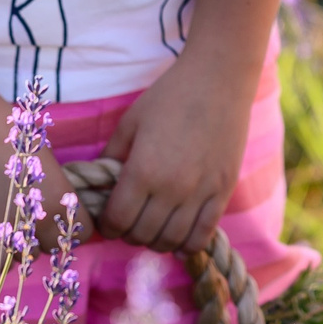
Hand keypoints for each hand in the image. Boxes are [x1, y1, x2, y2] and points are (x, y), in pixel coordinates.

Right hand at [0, 109, 73, 259]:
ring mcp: (10, 230)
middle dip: (46, 236)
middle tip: (32, 219)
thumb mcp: (41, 156)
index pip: (81, 231)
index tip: (60, 217)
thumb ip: (52, 187)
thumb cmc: (5, 128)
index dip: (70, 225)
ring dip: (22, 245)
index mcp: (61, 196)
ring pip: (26, 257)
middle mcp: (40, 218)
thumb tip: (53, 206)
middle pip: (53, 246)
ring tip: (12, 224)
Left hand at [100, 46, 252, 252]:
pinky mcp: (223, 191)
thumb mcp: (131, 121)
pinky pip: (203, 235)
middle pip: (142, 235)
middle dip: (129, 233)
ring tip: (152, 229)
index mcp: (143, 170)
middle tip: (129, 222)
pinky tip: (178, 240)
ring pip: (170, 241)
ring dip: (155, 241)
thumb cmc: (170, 95)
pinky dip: (187, 245)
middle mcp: (171, 188)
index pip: (117, 220)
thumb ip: (112, 156)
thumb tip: (99, 184)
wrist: (219, 78)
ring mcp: (200, 192)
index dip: (107, 226)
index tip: (108, 221)